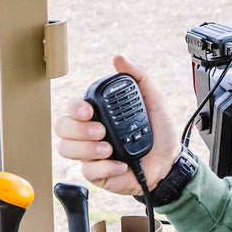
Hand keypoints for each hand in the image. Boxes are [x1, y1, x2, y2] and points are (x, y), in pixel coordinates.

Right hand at [55, 55, 181, 195]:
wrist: (169, 161)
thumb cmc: (160, 131)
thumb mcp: (154, 100)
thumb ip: (139, 77)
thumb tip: (119, 58)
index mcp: (98, 113)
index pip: (72, 107)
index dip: (74, 108)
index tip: (88, 110)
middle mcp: (89, 132)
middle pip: (61, 127)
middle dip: (77, 129)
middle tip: (101, 131)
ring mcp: (90, 153)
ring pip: (66, 149)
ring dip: (86, 148)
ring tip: (109, 149)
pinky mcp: (97, 173)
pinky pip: (87, 170)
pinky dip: (105, 167)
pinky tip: (121, 165)